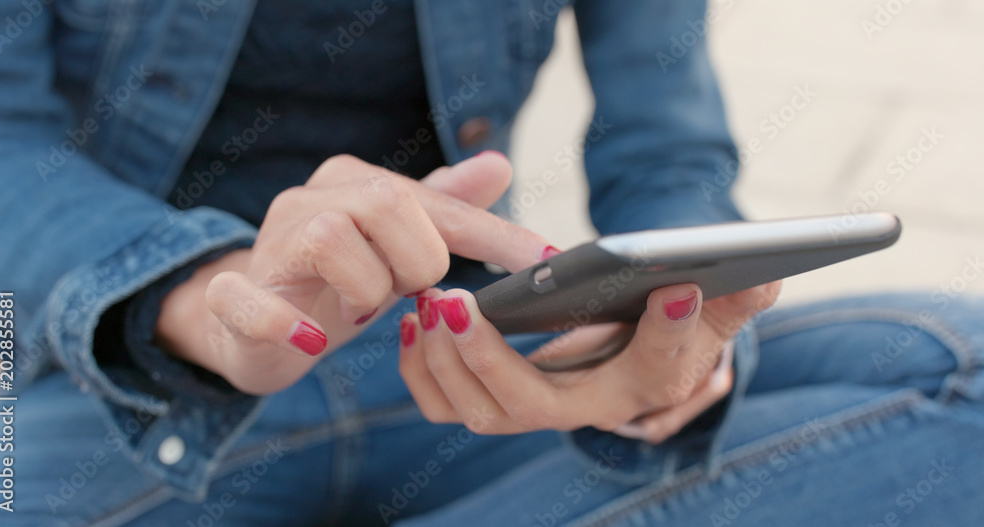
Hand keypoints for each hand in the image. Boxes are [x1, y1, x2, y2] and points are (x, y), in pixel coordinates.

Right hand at [156, 153, 553, 394]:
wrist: (254, 324)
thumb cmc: (339, 281)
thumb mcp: (400, 248)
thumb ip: (446, 208)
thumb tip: (500, 164)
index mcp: (352, 182)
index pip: (437, 202)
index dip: (496, 236)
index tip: (548, 263)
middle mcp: (308, 200)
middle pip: (386, 203)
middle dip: (416, 259)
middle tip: (409, 292)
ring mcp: (267, 245)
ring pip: (331, 239)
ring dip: (365, 287)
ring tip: (364, 307)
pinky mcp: (231, 296)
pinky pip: (246, 298)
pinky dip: (284, 321)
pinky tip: (313, 338)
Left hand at [399, 280, 780, 440]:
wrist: (629, 335)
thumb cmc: (670, 317)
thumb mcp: (715, 305)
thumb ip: (739, 295)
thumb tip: (764, 273)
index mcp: (642, 385)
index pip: (653, 373)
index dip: (668, 338)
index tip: (675, 287)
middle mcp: (582, 407)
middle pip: (528, 406)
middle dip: (488, 360)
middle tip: (459, 304)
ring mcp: (531, 405)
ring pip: (477, 409)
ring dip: (446, 360)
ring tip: (431, 301)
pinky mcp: (492, 392)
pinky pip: (445, 400)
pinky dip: (423, 368)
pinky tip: (417, 315)